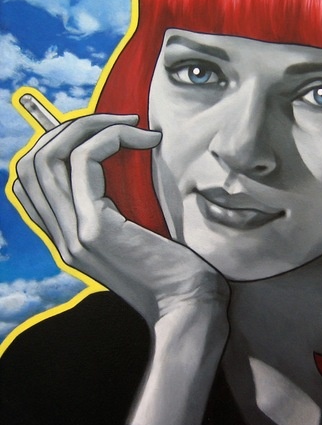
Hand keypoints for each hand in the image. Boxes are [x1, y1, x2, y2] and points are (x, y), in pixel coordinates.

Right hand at [14, 110, 228, 326]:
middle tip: (117, 119)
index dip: (56, 145)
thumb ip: (116, 209)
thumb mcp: (135, 234)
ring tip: (131, 122)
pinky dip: (110, 138)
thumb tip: (122, 165)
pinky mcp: (95, 228)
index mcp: (66, 238)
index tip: (100, 133)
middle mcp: (60, 236)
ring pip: (49, 156)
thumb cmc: (173, 269)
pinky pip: (84, 162)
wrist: (187, 305)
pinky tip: (145, 139)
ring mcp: (72, 233)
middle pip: (32, 162)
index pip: (30, 182)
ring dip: (88, 126)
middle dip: (70, 128)